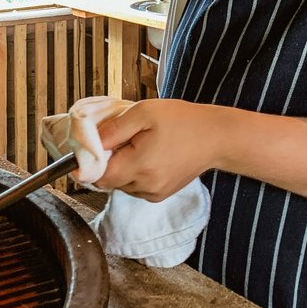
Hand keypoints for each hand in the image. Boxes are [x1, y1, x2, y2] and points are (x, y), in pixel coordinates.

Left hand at [95, 99, 225, 200]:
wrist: (216, 137)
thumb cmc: (183, 121)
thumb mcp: (143, 113)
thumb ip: (113, 129)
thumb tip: (89, 142)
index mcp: (140, 166)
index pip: (98, 176)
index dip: (90, 162)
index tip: (92, 148)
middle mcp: (146, 186)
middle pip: (109, 181)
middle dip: (107, 162)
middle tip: (120, 139)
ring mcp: (154, 193)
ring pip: (121, 185)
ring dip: (121, 168)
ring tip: (138, 145)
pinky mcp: (161, 195)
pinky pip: (135, 187)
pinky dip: (134, 173)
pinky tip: (147, 156)